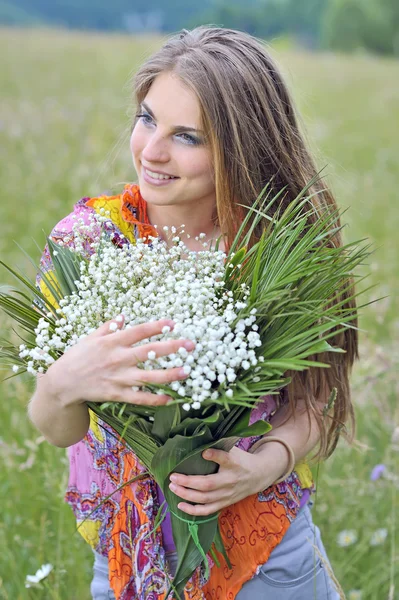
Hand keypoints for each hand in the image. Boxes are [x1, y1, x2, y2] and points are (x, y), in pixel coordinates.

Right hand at [44, 315, 194, 408]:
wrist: (62, 383)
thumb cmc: (77, 357)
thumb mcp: (90, 337)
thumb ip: (108, 327)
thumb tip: (123, 317)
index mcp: (112, 342)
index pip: (139, 331)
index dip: (157, 326)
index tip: (173, 323)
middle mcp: (118, 358)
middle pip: (149, 352)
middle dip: (172, 348)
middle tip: (191, 345)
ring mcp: (118, 378)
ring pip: (148, 377)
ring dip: (169, 374)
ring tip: (186, 371)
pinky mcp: (116, 394)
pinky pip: (139, 398)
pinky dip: (154, 399)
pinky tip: (170, 398)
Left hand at [168, 446, 276, 516]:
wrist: (258, 475)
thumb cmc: (241, 459)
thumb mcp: (234, 449)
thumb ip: (219, 446)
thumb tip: (198, 439)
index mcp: (234, 463)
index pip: (225, 459)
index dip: (215, 455)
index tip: (205, 452)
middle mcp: (230, 480)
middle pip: (208, 484)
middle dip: (188, 482)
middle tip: (172, 477)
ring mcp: (227, 494)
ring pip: (205, 499)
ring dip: (187, 495)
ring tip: (172, 488)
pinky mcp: (224, 503)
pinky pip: (208, 510)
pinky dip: (193, 510)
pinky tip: (180, 505)